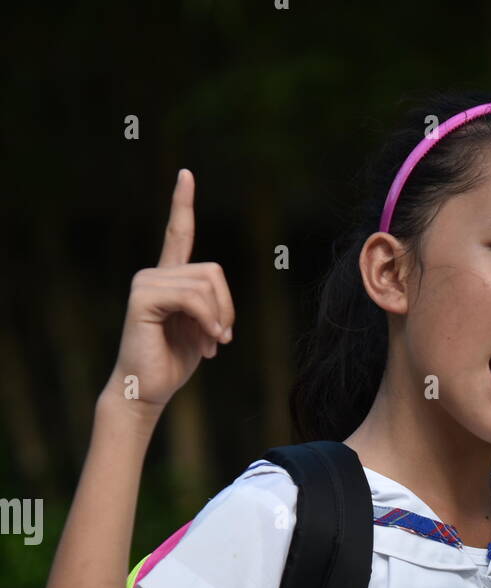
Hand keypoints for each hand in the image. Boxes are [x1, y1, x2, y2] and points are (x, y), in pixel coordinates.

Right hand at [106, 168, 234, 408]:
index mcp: (168, 279)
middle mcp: (154, 274)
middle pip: (212, 271)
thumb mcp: (201, 331)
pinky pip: (192, 298)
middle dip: (226, 307)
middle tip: (222, 340)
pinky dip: (208, 321)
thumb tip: (219, 302)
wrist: (146, 390)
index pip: (177, 234)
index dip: (182, 204)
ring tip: (213, 345)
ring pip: (205, 284)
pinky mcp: (143, 297)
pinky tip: (207, 343)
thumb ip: (210, 307)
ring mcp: (146, 282)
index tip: (185, 174)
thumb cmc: (172, 363)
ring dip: (219, 319)